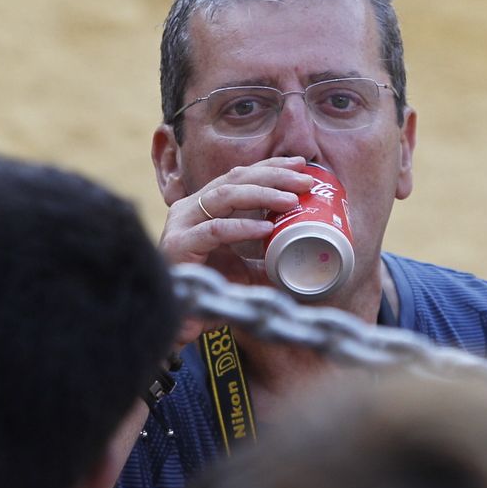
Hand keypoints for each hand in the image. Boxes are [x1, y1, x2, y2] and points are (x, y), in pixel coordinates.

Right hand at [159, 156, 314, 343]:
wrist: (182, 323)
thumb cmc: (212, 293)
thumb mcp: (247, 269)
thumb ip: (268, 257)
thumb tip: (307, 254)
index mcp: (204, 207)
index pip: (239, 176)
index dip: (270, 167)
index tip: (301, 165)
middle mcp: (190, 209)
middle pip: (234, 179)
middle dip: (273, 175)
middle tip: (305, 181)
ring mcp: (182, 225)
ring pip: (224, 195)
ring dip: (262, 194)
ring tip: (291, 200)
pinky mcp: (179, 246)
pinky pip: (215, 230)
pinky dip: (243, 227)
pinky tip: (266, 228)